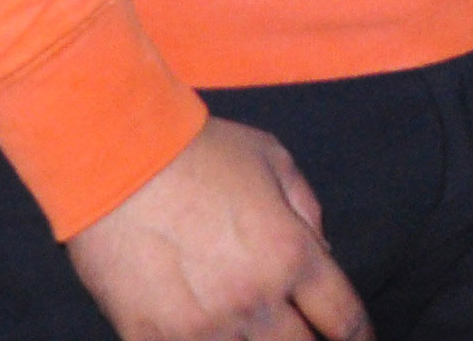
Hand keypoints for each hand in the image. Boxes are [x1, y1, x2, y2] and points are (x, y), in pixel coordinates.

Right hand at [67, 119, 367, 340]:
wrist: (115, 157)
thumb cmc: (198, 151)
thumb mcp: (274, 161)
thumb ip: (307, 212)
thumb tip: (323, 255)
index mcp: (291, 254)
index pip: (345, 319)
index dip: (358, 337)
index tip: (356, 340)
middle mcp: (254, 299)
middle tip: (303, 333)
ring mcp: (202, 327)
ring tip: (255, 332)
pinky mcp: (151, 338)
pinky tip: (212, 336)